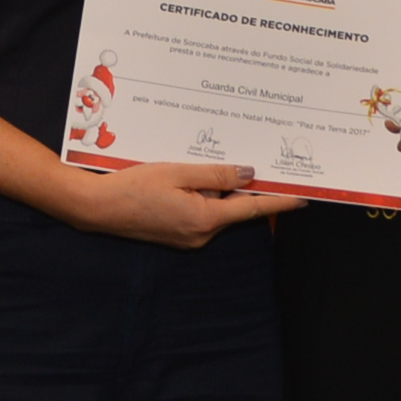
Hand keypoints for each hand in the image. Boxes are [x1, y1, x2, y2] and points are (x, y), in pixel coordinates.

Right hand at [59, 162, 302, 249]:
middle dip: (239, 186)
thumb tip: (249, 175)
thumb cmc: (133, 186)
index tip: (303, 197)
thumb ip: (216, 174)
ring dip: (214, 189)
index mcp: (205, 219)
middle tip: (250, 162)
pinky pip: (200, 213)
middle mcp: (201, 235)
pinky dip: (200, 197)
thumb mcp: (177, 171)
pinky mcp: (178, 235)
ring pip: (216, 209)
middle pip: (234, 207)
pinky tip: (182, 181)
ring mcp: (189, 238)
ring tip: (194, 167)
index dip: (279, 201)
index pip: (252, 208)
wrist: (97, 208)